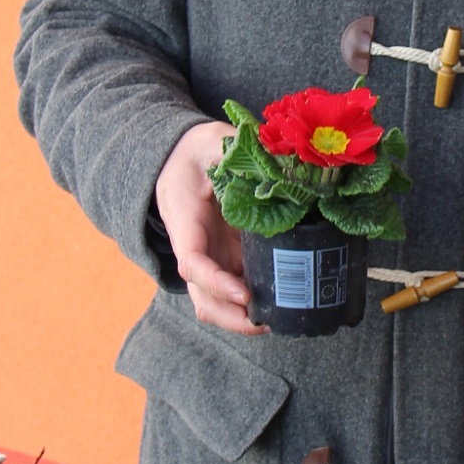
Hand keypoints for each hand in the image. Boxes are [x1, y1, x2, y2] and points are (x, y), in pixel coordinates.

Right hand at [154, 121, 264, 334]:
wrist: (182, 160)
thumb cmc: (196, 152)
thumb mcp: (212, 141)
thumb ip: (233, 149)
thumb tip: (275, 159)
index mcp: (185, 223)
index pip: (193, 263)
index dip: (216, 283)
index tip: (244, 293)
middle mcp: (196, 249)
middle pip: (203, 297)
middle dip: (230, 316)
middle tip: (265, 321)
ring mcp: (211, 259)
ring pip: (217, 303)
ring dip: (241, 319)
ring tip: (277, 320)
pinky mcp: (228, 260)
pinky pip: (237, 291)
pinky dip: (253, 305)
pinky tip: (281, 306)